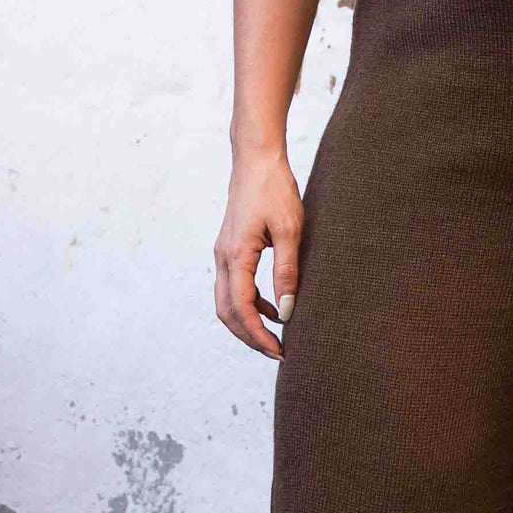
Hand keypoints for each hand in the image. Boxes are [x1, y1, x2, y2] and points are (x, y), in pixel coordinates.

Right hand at [215, 150, 301, 358]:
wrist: (256, 159)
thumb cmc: (275, 189)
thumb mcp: (290, 230)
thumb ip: (287, 272)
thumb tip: (286, 312)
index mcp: (236, 256)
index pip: (242, 309)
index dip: (258, 335)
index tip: (279, 352)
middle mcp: (223, 258)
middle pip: (227, 313)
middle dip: (249, 337)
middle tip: (277, 353)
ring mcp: (223, 253)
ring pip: (227, 302)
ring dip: (247, 323)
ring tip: (276, 337)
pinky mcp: (229, 248)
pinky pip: (233, 287)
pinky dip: (249, 304)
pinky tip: (273, 308)